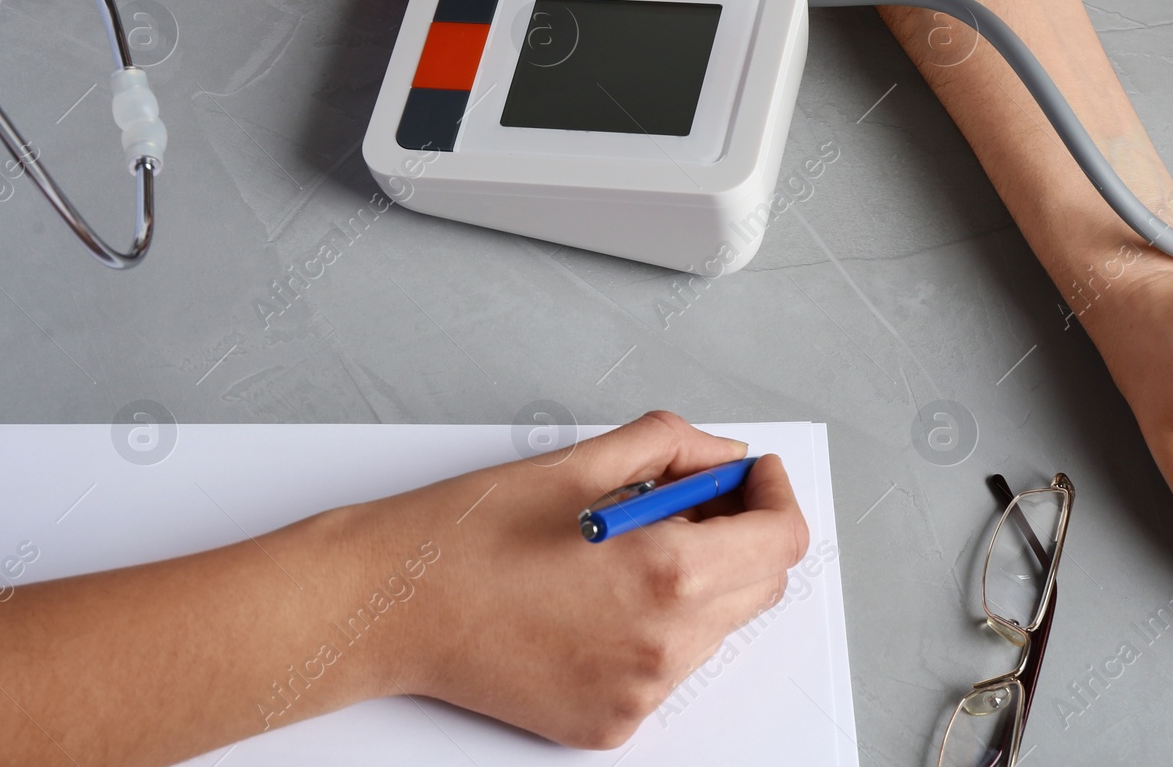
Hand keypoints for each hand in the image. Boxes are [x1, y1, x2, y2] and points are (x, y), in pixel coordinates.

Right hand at [363, 411, 807, 748]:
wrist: (390, 608)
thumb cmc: (469, 534)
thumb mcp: (579, 464)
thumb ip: (671, 449)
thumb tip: (723, 459)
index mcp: (667, 574)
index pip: (782, 541)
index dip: (774, 497)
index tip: (752, 477)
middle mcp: (664, 646)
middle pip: (760, 586)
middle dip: (739, 534)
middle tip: (687, 499)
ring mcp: (639, 694)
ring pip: (714, 628)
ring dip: (695, 582)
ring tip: (623, 550)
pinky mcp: (610, 723)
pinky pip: (666, 669)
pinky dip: (652, 628)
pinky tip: (592, 598)